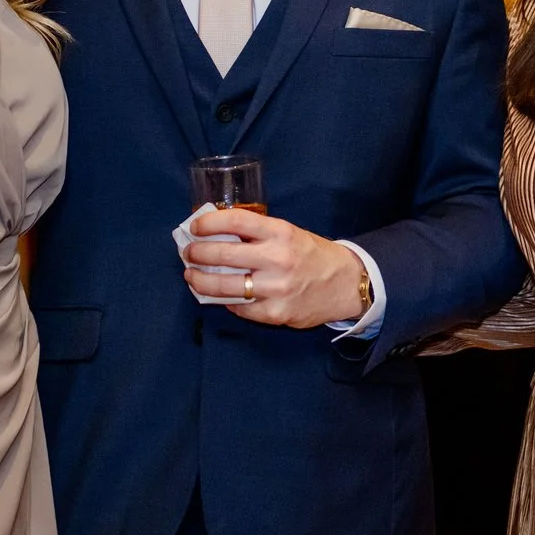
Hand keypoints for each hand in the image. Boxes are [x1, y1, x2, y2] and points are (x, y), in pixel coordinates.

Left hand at [183, 208, 367, 328]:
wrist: (345, 284)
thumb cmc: (311, 254)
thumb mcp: (289, 233)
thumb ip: (257, 233)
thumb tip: (215, 233)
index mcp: (280, 233)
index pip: (235, 221)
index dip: (208, 223)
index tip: (196, 226)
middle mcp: (277, 259)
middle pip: (222, 255)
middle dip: (197, 253)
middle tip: (189, 252)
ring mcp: (275, 289)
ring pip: (223, 287)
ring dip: (200, 281)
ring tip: (192, 276)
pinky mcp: (274, 313)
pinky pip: (238, 307)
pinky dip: (225, 300)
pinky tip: (220, 295)